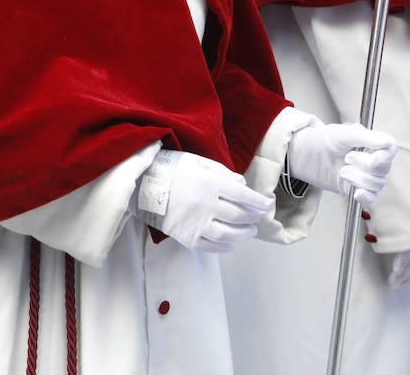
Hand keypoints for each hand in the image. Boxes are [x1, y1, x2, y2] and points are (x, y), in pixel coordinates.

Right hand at [133, 149, 272, 252]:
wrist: (142, 186)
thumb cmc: (171, 169)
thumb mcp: (197, 162)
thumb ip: (222, 172)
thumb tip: (241, 184)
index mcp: (210, 183)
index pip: (242, 194)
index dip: (257, 200)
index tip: (267, 203)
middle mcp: (206, 205)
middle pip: (238, 215)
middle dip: (252, 217)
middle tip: (257, 217)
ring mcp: (196, 223)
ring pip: (228, 233)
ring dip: (242, 233)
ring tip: (249, 231)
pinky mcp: (186, 236)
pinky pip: (210, 246)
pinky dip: (223, 247)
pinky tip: (230, 245)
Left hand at [287, 123, 396, 209]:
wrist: (311, 155)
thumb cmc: (328, 140)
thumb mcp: (344, 134)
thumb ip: (366, 137)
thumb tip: (387, 142)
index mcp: (374, 142)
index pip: (391, 148)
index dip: (384, 156)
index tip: (372, 157)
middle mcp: (376, 159)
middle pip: (384, 168)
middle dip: (363, 164)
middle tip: (347, 157)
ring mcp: (369, 175)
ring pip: (377, 183)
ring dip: (357, 177)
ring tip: (343, 170)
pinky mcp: (361, 189)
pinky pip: (372, 197)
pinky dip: (365, 196)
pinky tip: (356, 192)